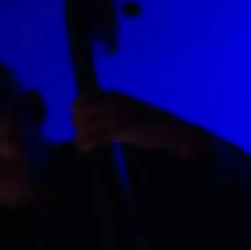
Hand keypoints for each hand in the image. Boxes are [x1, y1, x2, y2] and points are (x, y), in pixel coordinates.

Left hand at [72, 92, 208, 158]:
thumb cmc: (152, 126)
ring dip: (82, 140)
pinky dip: (88, 147)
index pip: (81, 98)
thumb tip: (88, 122)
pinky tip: (92, 154)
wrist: (173, 131)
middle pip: (79, 111)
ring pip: (84, 125)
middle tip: (85, 141)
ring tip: (88, 151)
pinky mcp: (121, 128)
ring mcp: (117, 113)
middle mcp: (113, 101)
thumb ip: (111, 113)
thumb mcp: (129, 112)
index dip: (76, 113)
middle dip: (78, 128)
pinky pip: (94, 137)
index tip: (81, 127)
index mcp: (114, 95)